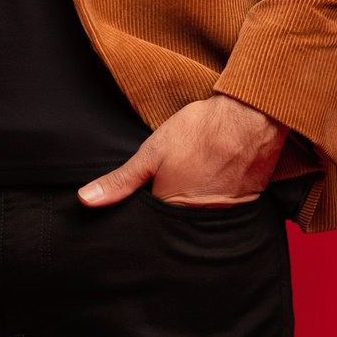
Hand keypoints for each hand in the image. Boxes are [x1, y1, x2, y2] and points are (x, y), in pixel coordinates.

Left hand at [79, 93, 284, 207]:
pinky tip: (219, 173)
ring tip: (201, 169)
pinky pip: (226, 208)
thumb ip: (121, 180)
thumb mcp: (152, 152)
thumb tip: (85, 200)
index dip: (149, 200)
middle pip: (177, 219)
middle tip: (183, 170)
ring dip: (199, 197)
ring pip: (201, 214)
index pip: (152, 219)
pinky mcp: (246, 204)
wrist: (250, 117)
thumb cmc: (200, 132)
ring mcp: (224, 214)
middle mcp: (198, 219)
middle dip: (174, 201)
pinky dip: (220, 194)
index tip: (154, 183)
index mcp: (172, 210)